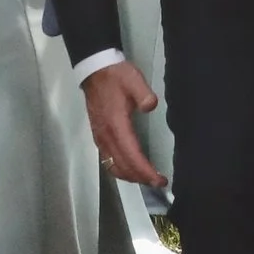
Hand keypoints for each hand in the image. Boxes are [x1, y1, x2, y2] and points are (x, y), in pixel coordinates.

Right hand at [82, 56, 167, 189]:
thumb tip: (150, 106)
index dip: (145, 171)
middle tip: (158, 182)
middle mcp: (106, 135)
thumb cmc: (116, 76)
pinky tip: (129, 169)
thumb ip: (143, 94)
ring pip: (113, 166)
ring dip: (130, 176)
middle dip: (141, 178)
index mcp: (116, 125)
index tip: (159, 180)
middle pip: (122, 166)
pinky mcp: (98, 136)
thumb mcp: (133, 79)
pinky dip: (119, 170)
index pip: (131, 155)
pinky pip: (107, 160)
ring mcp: (100, 137)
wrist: (94, 70)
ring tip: (146, 179)